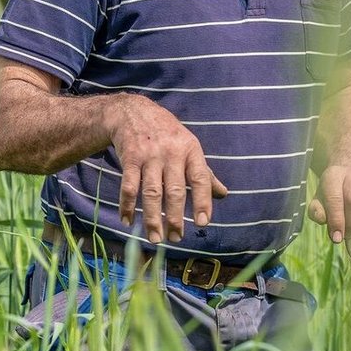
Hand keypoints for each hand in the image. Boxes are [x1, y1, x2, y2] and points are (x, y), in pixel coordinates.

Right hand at [108, 95, 228, 243]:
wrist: (132, 111)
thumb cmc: (166, 133)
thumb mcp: (189, 146)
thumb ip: (205, 172)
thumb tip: (223, 194)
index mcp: (191, 150)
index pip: (200, 178)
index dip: (203, 201)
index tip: (203, 223)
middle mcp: (171, 153)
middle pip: (174, 190)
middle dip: (175, 217)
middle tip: (176, 238)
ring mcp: (149, 155)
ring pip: (151, 192)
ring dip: (152, 218)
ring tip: (155, 238)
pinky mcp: (129, 158)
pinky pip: (129, 186)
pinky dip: (127, 205)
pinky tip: (128, 220)